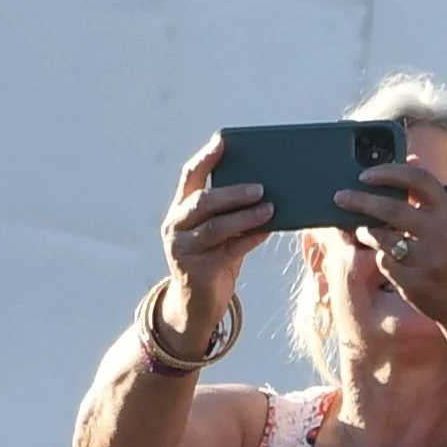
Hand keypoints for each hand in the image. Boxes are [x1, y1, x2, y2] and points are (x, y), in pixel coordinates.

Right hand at [158, 133, 272, 347]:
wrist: (196, 306)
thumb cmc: (214, 261)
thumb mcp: (219, 234)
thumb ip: (231, 213)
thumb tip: (267, 191)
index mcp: (180, 210)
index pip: (190, 176)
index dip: (206, 157)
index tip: (223, 141)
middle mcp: (176, 226)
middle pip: (203, 201)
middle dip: (233, 192)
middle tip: (261, 186)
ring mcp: (183, 249)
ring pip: (216, 226)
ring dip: (245, 215)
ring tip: (270, 208)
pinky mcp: (197, 270)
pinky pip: (228, 250)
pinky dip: (249, 239)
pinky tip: (267, 232)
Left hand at [332, 161, 446, 325]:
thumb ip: (428, 197)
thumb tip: (409, 159)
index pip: (419, 179)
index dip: (390, 172)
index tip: (366, 174)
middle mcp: (441, 233)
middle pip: (391, 209)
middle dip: (361, 201)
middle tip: (340, 197)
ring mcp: (427, 259)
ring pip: (382, 238)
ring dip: (366, 232)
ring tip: (363, 230)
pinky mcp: (414, 282)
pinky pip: (384, 262)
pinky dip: (381, 257)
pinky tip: (389, 259)